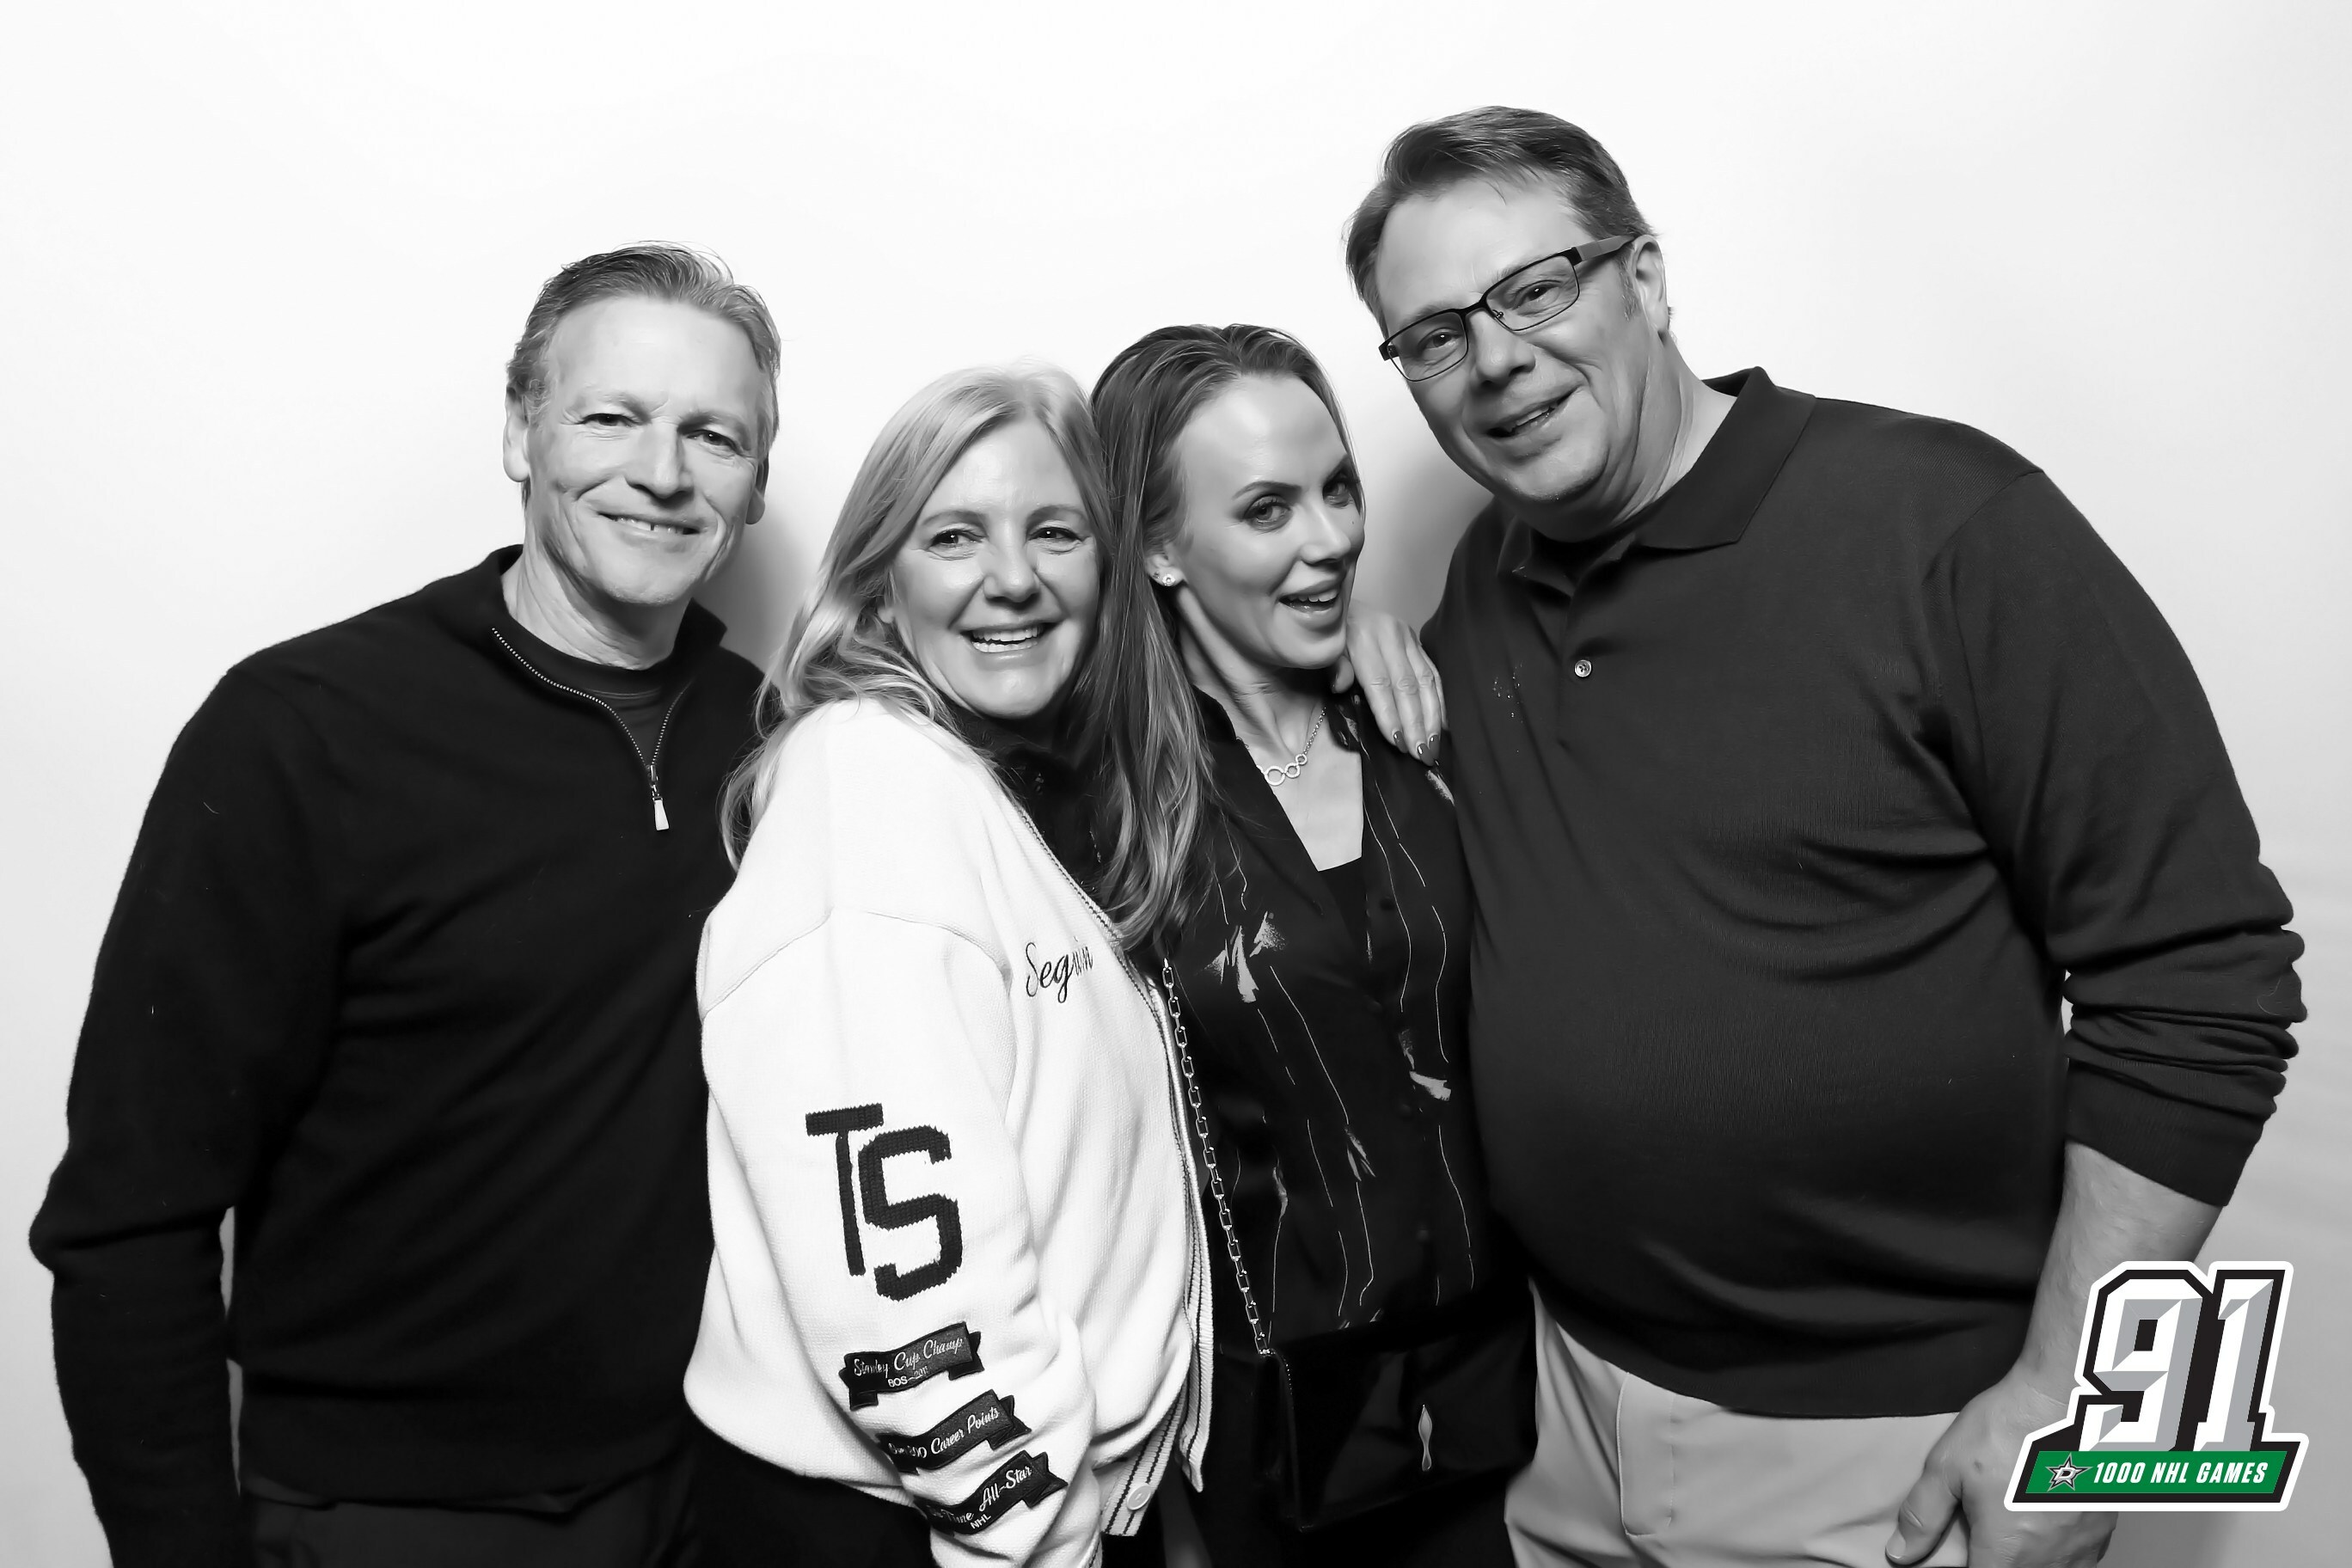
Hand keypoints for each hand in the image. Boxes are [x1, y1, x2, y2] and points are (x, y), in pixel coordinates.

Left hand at [1338, 606, 1443, 761]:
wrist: (1340, 605)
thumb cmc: (1328, 637)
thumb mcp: (1322, 649)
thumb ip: (1333, 666)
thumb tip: (1341, 686)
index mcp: (1363, 637)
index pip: (1380, 683)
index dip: (1390, 715)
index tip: (1399, 744)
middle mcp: (1390, 635)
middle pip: (1407, 685)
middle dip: (1417, 723)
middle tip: (1422, 755)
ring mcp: (1407, 637)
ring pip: (1426, 680)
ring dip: (1433, 717)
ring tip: (1434, 747)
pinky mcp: (1417, 641)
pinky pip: (1433, 674)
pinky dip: (1440, 701)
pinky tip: (1443, 726)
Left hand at [1888, 1372, 2115, 1567]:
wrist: (2068, 1398)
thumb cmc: (2007, 1429)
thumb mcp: (1947, 1467)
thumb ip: (1923, 1516)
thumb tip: (1900, 1553)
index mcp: (2008, 1552)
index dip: (1965, 1567)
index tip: (1962, 1551)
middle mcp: (2050, 1560)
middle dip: (1997, 1560)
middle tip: (1985, 1533)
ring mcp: (2083, 1548)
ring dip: (2029, 1559)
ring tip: (2015, 1526)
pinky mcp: (2103, 1530)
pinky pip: (2079, 1560)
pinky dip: (2059, 1553)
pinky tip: (2046, 1527)